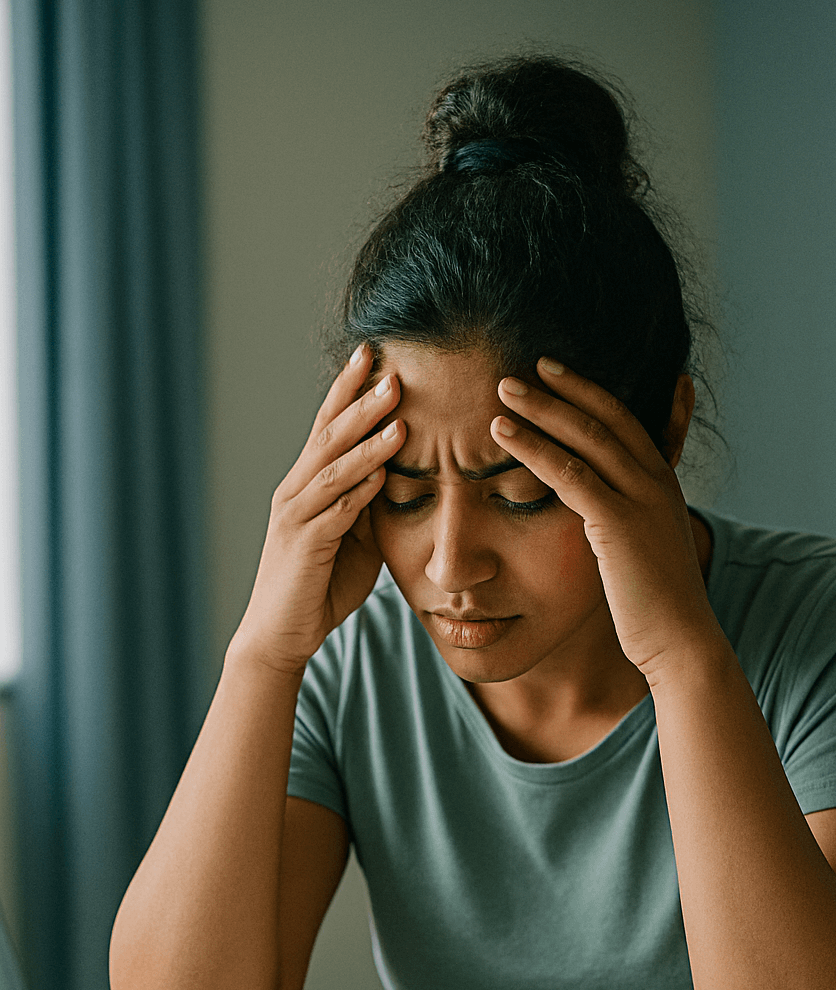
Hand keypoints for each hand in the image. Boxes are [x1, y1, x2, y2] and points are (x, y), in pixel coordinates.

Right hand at [232, 345, 405, 675]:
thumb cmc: (320, 586)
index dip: (349, 390)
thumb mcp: (355, 538)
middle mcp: (295, 492)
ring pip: (333, 468)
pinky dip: (359, 491)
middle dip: (359, 401)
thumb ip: (370, 505)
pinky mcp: (304, 547)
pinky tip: (383, 474)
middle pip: (329, 435)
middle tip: (390, 368)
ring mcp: (296, 517)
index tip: (374, 355)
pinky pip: (335, 512)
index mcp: (307, 484)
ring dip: (366, 439)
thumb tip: (400, 477)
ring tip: (396, 413)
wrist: (282, 634)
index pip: (329, 427)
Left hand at [492, 359, 714, 681]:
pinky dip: (532, 448)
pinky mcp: (618, 523)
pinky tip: (501, 435)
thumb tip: (602, 517)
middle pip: (605, 418)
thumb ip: (627, 522)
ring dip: (541, 409)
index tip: (556, 373)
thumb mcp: (646, 551)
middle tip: (524, 367)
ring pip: (585, 437)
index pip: (624, 422)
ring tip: (503, 389)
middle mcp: (655, 482)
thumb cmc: (657, 607)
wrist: (680, 640)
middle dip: (564, 388)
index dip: (589, 394)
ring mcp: (640, 499)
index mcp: (662, 484)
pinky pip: (569, 474)